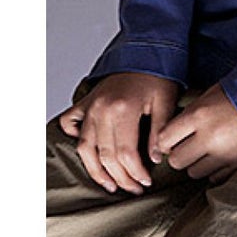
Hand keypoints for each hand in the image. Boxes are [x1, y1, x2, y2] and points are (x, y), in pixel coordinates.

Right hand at [59, 72, 179, 194]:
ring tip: (110, 184)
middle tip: (134, 188)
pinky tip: (86, 150)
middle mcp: (101, 110)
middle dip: (120, 177)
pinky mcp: (86, 102)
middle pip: (105, 156)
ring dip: (96, 170)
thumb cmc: (157, 73)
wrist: (146, 49)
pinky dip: (73, 137)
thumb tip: (156, 159)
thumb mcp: (166, 101)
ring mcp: (91, 106)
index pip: (124, 154)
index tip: (145, 182)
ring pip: (86, 148)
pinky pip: (70, 123)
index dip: (135, 172)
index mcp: (123, 109)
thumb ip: (160, 131)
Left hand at [157, 84, 236, 183]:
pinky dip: (214, 170)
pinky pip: (214, 177)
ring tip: (206, 151)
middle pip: (177, 161)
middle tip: (188, 146)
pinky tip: (220, 156)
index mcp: (198, 116)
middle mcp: (208, 138)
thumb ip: (189, 115)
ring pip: (193, 173)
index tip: (170, 140)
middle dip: (179, 155)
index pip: (164, 139)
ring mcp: (223, 154)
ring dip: (196, 164)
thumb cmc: (236, 93)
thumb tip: (172, 134)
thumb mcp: (208, 95)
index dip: (165, 142)